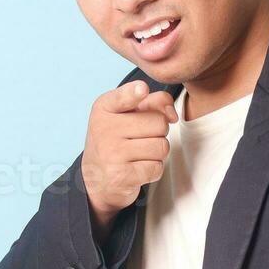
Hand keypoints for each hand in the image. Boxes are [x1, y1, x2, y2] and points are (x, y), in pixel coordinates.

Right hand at [82, 80, 176, 240]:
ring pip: (161, 146)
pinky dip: (153, 170)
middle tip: (141, 139)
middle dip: (158, 132)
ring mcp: (111, 153)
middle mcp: (104, 129)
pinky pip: (157, 168)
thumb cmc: (117, 140)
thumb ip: (153, 103)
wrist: (95, 179)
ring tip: (139, 154)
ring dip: (157, 153)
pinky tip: (137, 169)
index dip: (137, 92)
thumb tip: (173, 115)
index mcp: (104, 108)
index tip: (142, 89)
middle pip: (159, 122)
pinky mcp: (121, 176)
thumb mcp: (128, 115)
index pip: (126, 95)